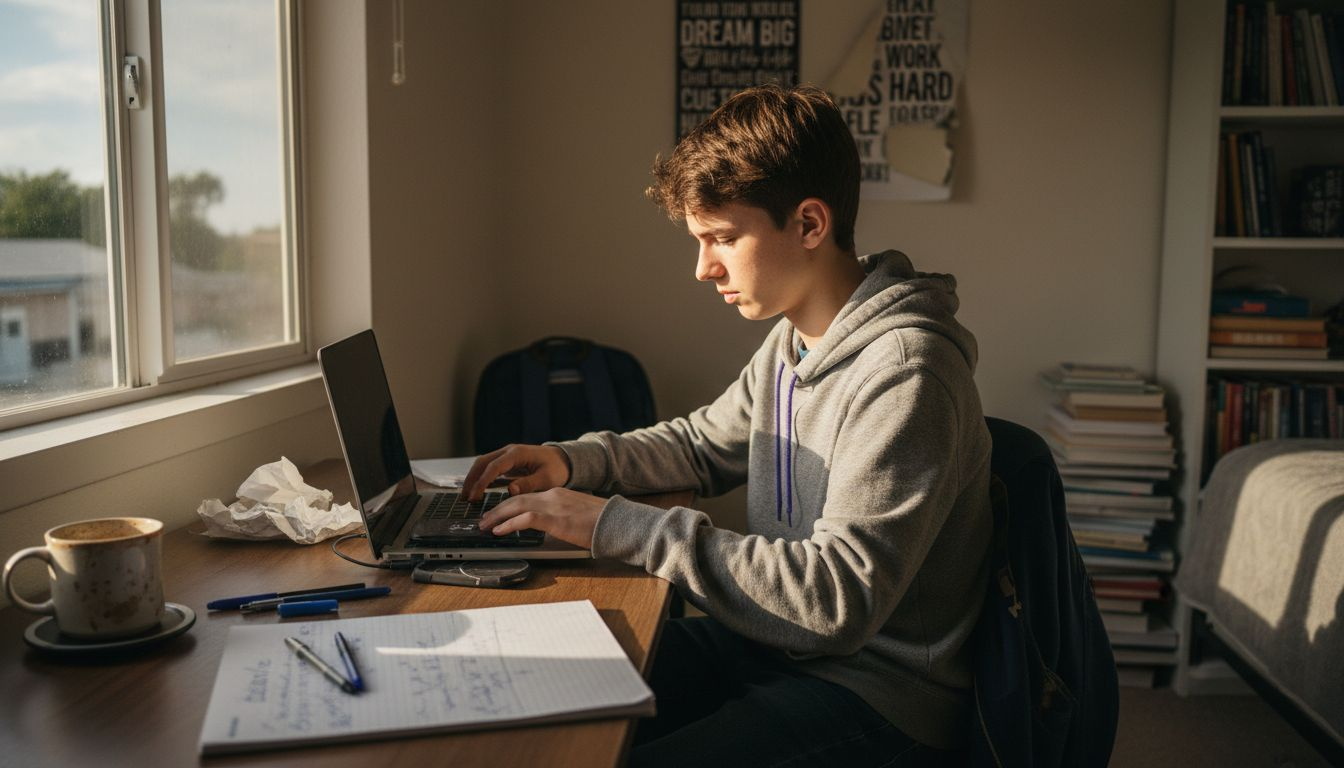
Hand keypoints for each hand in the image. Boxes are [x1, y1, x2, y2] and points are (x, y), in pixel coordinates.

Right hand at [463, 444, 570, 500]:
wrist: (563, 460)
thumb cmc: (557, 469)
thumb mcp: (547, 478)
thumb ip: (529, 483)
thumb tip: (510, 489)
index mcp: (517, 454)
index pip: (494, 466)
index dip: (482, 481)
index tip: (475, 496)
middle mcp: (508, 452)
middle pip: (483, 462)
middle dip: (471, 479)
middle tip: (465, 498)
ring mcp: (506, 456)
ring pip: (483, 464)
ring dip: (473, 478)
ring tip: (467, 497)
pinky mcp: (507, 462)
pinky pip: (489, 468)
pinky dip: (481, 478)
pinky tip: (476, 491)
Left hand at [478, 488, 604, 548]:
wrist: (619, 522)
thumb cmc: (605, 523)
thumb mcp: (580, 515)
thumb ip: (564, 516)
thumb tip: (556, 526)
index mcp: (560, 494)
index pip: (528, 497)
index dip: (509, 505)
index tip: (498, 514)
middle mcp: (554, 495)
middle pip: (517, 499)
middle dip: (497, 509)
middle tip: (483, 519)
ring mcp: (554, 506)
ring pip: (516, 506)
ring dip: (497, 516)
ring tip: (484, 525)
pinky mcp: (555, 519)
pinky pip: (524, 520)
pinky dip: (508, 525)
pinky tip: (499, 531)